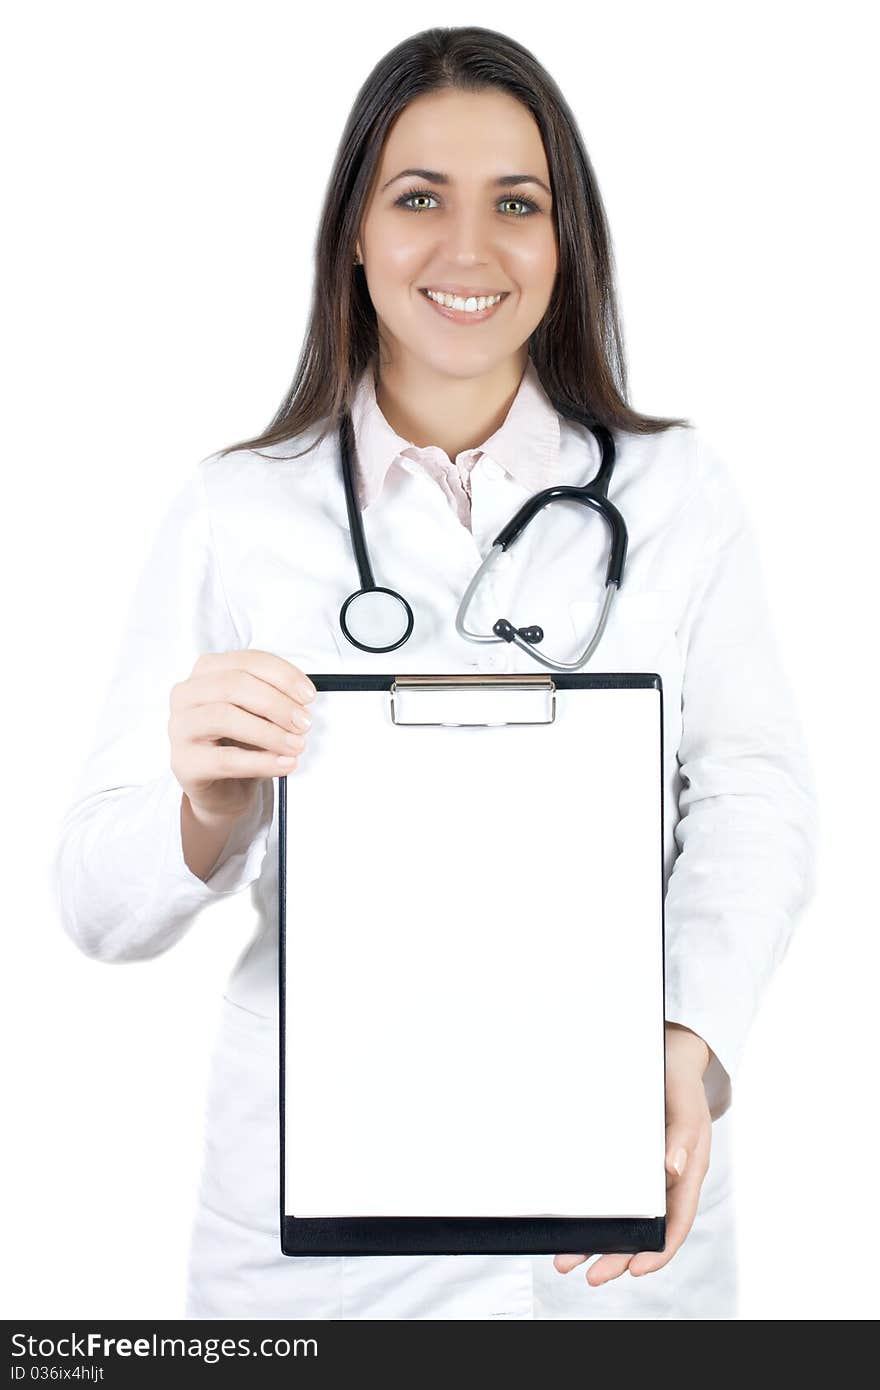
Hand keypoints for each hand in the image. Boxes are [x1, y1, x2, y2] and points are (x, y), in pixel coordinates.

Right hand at [169, 649, 316, 822]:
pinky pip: (225, 759)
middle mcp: (188, 694)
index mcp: (207, 672)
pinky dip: (261, 762)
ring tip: (296, 745)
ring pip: (225, 718)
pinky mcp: (184, 762)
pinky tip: (283, 764)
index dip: (283, 676)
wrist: (222, 787)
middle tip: (304, 723)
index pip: (247, 661)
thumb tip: (300, 703)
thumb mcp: (259, 714)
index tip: (308, 695)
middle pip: (234, 686)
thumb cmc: (240, 742)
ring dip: (269, 732)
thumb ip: (275, 700)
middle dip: (277, 704)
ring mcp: (181, 727)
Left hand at [554, 1022, 712, 1285]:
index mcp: (688, 1171)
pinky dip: (593, 1211)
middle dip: (618, 1255)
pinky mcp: (627, 1162)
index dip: (658, 1250)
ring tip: (566, 1260)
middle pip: (645, 1229)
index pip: (677, 1222)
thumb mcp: (684, 1102)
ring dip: (598, 1240)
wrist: (668, 1055)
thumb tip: (673, 1169)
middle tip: (589, 1275)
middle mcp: (667, 1178)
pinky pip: (612, 1193)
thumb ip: (682, 1134)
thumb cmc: (678, 1080)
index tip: (634, 1269)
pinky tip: (570, 1222)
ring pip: (624, 1216)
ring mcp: (647, 1172)